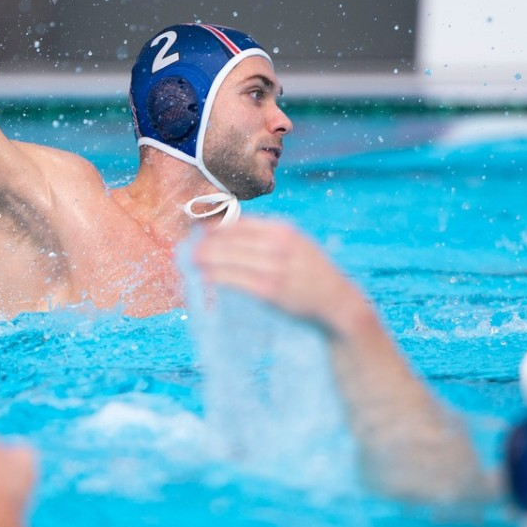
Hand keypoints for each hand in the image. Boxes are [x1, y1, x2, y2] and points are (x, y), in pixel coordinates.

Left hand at [192, 218, 376, 340]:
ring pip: (229, 258)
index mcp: (284, 230)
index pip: (240, 223)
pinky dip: (217, 277)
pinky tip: (206, 278)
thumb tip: (236, 234)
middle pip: (231, 239)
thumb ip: (272, 238)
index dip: (216, 227)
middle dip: (206, 243)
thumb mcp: (298, 246)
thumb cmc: (313, 276)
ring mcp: (274, 267)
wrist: (338, 303)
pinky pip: (234, 280)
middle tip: (188, 248)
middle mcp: (278, 245)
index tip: (200, 232)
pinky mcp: (269, 290)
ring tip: (192, 261)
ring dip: (206, 259)